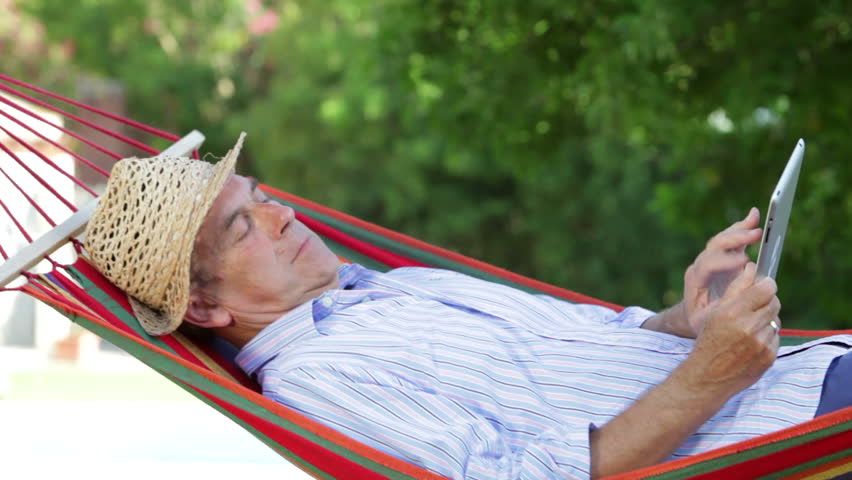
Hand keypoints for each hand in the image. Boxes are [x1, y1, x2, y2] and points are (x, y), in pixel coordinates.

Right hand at [678, 262, 781, 397]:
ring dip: (766, 320)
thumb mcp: (714, 312)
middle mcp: (749, 327)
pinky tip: (751, 343)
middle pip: (774, 302)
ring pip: (776, 320)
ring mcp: (761, 344)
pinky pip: (776, 337)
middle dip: (766, 301)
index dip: (766, 284)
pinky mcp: (769, 357)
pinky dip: (767, 337)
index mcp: (733, 312)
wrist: (707, 376)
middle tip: (754, 306)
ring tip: (748, 329)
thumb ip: (735, 289)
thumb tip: (752, 268)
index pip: (766, 288)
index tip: (763, 284)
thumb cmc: (708, 340)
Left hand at [682, 207, 762, 335]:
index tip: (744, 261)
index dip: (725, 261)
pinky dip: (742, 227)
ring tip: (756, 221)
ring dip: (740, 229)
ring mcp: (712, 259)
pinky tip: (753, 216)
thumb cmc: (702, 321)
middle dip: (735, 239)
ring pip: (723, 239)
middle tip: (755, 235)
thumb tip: (746, 294)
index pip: (707, 265)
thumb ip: (725, 307)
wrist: (693, 314)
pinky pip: (732, 239)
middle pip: (715, 246)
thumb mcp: (709, 320)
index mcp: (695, 280)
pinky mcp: (724, 257)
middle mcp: (702, 265)